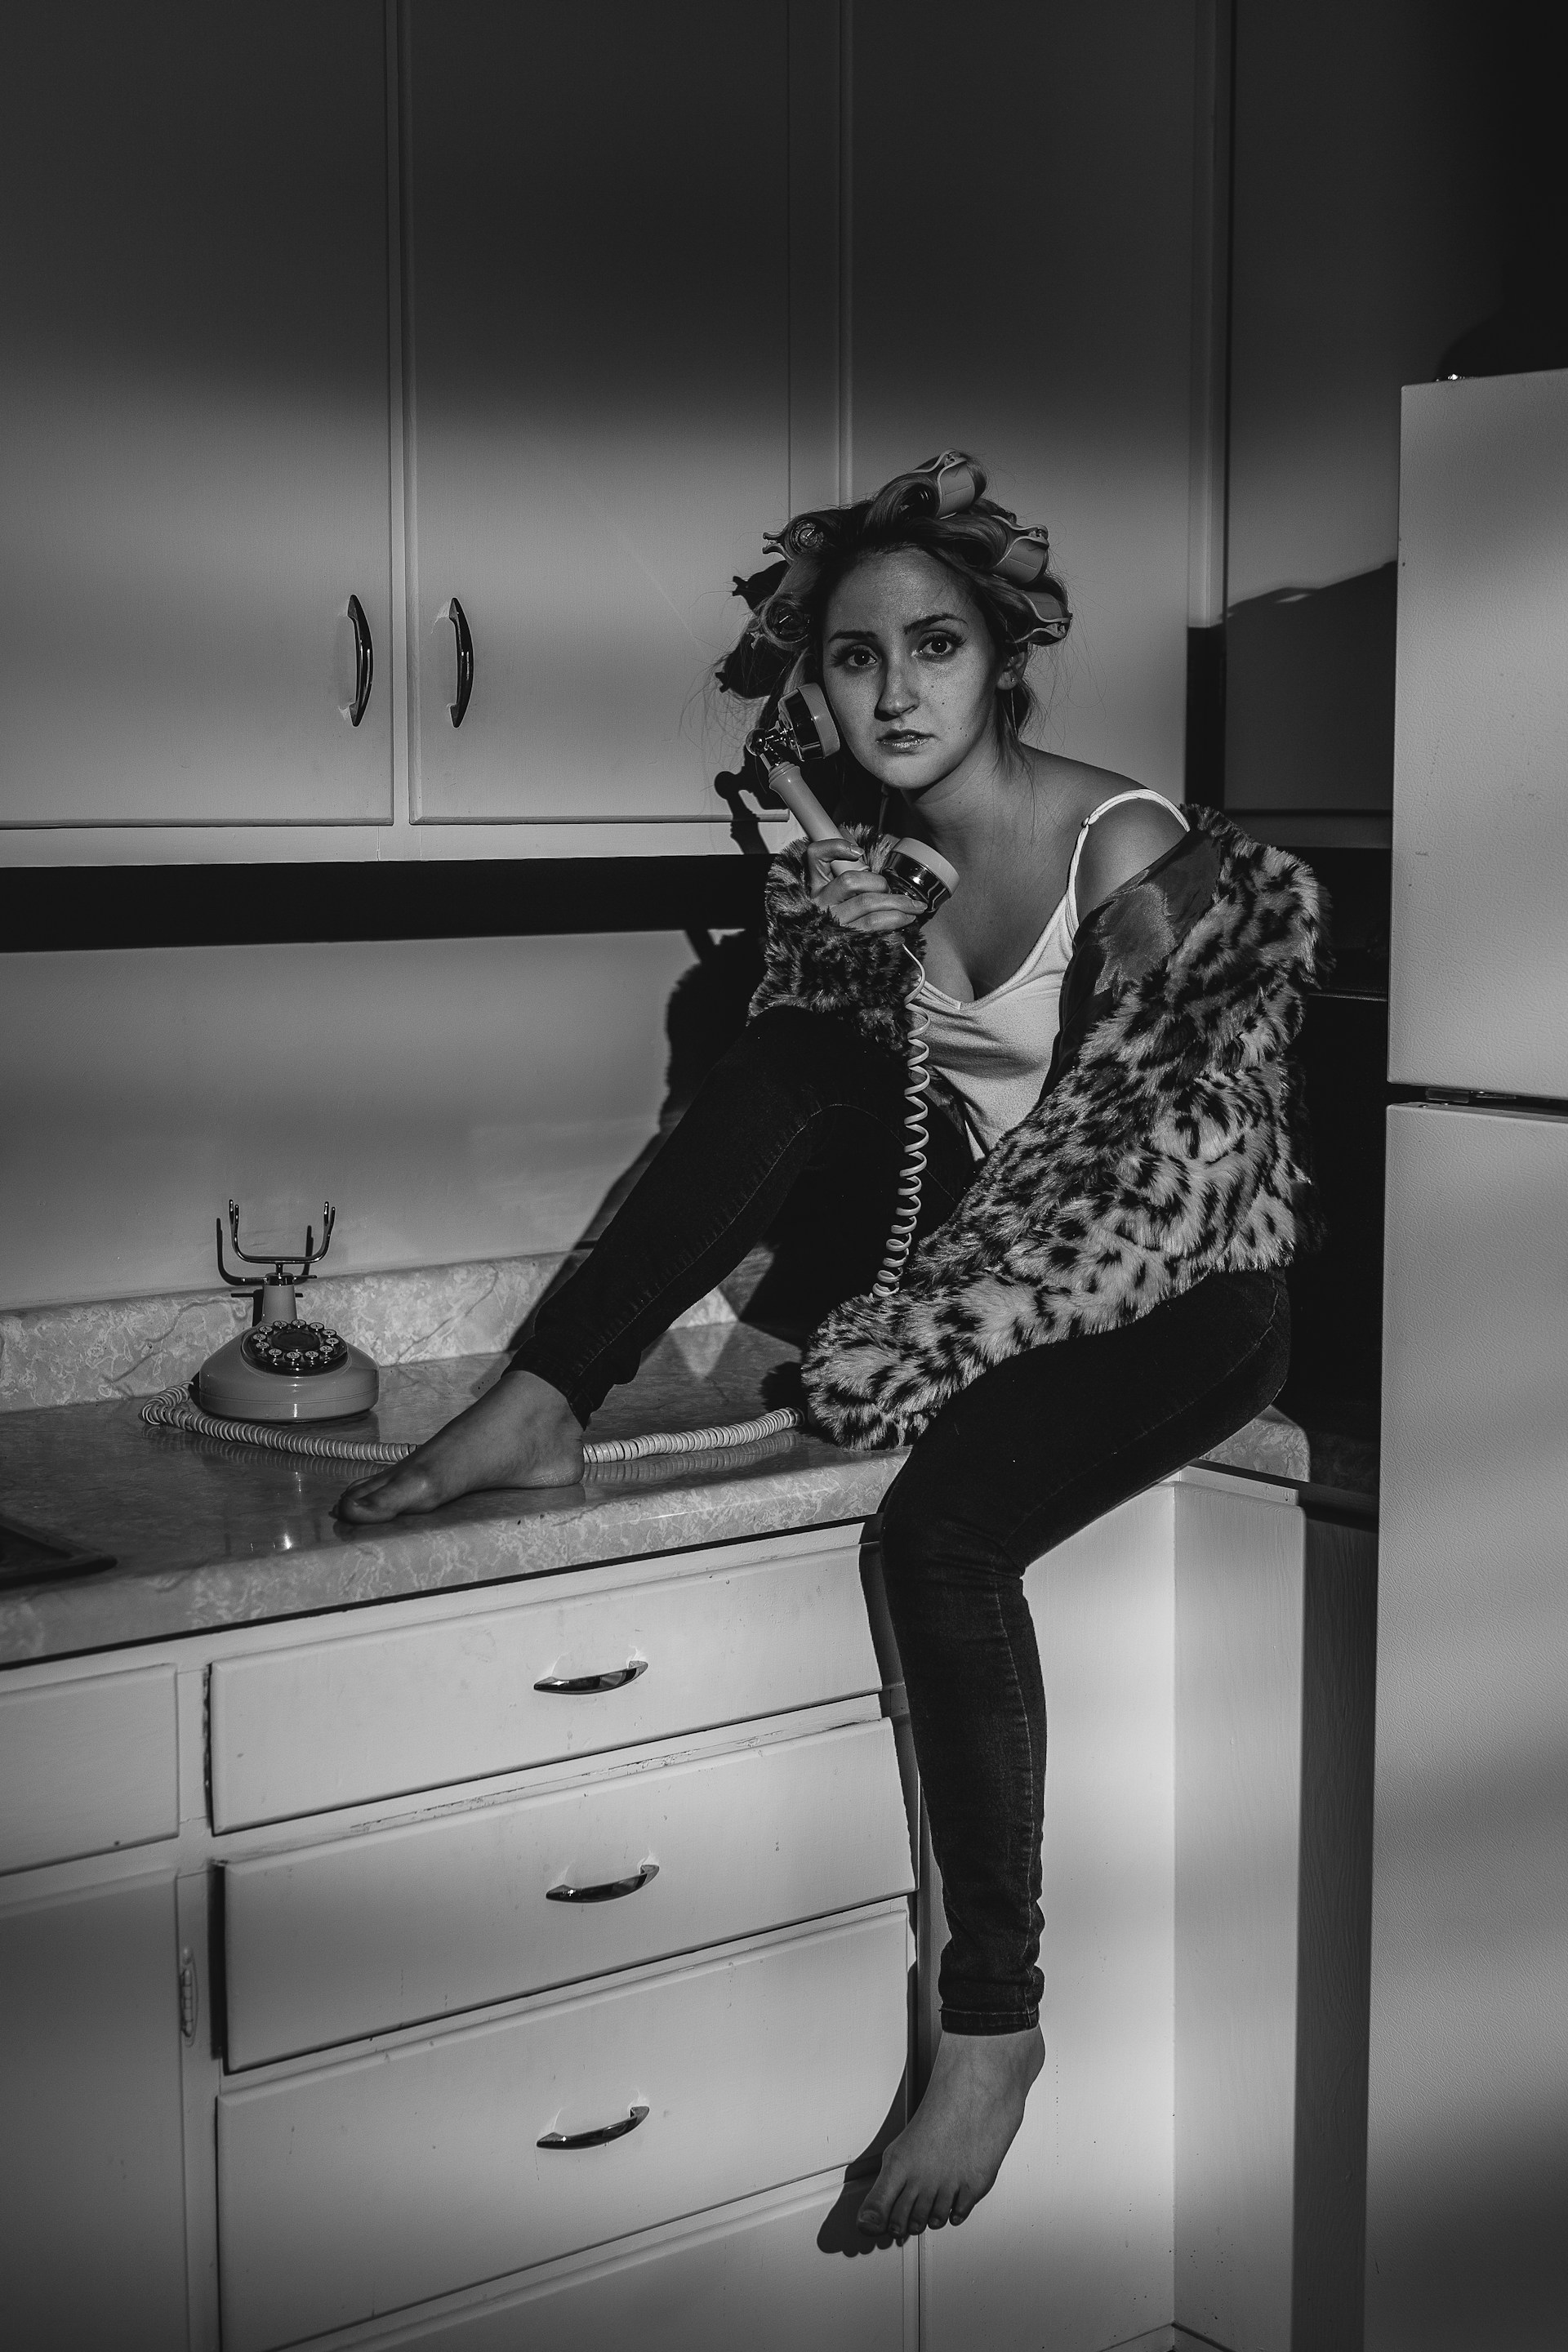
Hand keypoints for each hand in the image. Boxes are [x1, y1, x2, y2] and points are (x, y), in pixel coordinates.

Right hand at [805, 835, 923, 933]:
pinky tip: (905, 919)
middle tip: (891, 891)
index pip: (816, 856)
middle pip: (850, 881)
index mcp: (817, 886)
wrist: (831, 957)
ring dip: (897, 903)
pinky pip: (873, 924)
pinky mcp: (846, 939)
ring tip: (913, 907)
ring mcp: (832, 921)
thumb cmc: (842, 921)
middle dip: (879, 883)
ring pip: (866, 903)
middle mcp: (821, 903)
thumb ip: (847, 873)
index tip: (858, 851)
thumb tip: (861, 854)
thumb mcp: (837, 896)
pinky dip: (895, 919)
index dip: (835, 847)